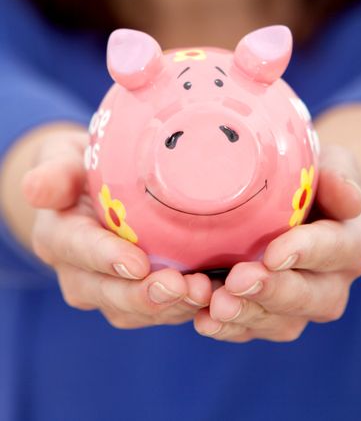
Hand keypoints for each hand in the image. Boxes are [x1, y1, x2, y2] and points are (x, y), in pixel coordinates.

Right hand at [23, 129, 212, 328]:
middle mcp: (80, 272)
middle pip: (109, 293)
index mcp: (60, 236)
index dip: (106, 259)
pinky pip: (159, 310)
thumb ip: (55, 173)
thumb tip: (35, 188)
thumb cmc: (83, 167)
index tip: (136, 263)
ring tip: (205, 292)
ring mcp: (109, 288)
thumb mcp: (64, 159)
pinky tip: (215, 295)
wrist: (95, 187)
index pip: (78, 250)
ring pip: (136, 309)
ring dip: (170, 306)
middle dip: (145, 295)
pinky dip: (186, 307)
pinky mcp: (138, 293)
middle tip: (181, 286)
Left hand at [193, 145, 360, 341]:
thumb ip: (338, 175)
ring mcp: (299, 306)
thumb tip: (348, 195)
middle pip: (309, 297)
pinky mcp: (267, 317)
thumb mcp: (330, 164)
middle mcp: (331, 283)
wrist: (295, 204)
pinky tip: (201, 316)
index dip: (306, 252)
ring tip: (212, 302)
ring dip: (244, 314)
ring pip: (279, 322)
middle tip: (237, 281)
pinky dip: (223, 326)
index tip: (273, 253)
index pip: (335, 250)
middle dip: (271, 291)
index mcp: (350, 244)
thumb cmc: (311, 179)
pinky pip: (248, 330)